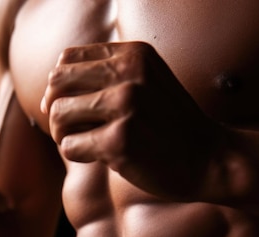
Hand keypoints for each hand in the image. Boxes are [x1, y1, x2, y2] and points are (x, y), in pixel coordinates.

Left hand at [41, 41, 222, 201]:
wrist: (211, 159)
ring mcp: (125, 106)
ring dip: (62, 134)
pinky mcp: (119, 140)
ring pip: (58, 114)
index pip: (66, 59)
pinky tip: (100, 156)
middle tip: (70, 128)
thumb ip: (105, 77)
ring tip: (85, 143)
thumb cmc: (170, 125)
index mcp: (132, 54)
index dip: (59, 85)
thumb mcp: (146, 83)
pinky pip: (69, 146)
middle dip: (55, 108)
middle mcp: (128, 73)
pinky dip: (78, 154)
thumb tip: (47, 96)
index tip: (72, 106)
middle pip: (56, 83)